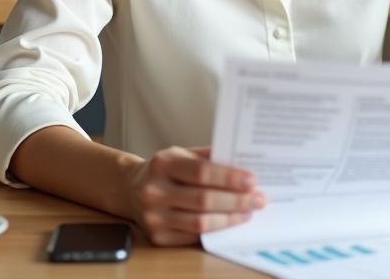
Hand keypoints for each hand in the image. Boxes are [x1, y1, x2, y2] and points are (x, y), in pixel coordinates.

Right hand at [126, 145, 265, 245]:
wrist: (131, 188)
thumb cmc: (165, 170)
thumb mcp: (182, 154)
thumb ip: (210, 157)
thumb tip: (244, 162)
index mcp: (163, 164)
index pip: (201, 172)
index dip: (229, 178)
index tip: (251, 180)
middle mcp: (155, 190)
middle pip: (203, 200)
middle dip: (236, 201)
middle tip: (258, 199)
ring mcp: (154, 216)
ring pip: (200, 222)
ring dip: (229, 219)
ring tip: (248, 212)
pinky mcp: (157, 236)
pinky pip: (193, 236)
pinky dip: (215, 230)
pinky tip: (229, 222)